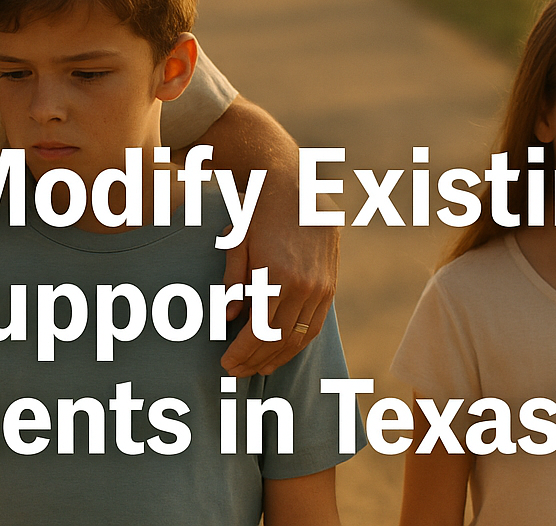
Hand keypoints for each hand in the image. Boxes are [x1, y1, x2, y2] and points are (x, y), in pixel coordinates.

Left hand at [188, 96, 340, 376]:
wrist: (294, 183)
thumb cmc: (257, 210)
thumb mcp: (237, 240)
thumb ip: (233, 279)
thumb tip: (227, 315)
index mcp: (278, 275)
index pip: (259, 331)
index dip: (242, 352)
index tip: (225, 363)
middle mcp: (304, 285)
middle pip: (280, 340)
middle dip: (256, 360)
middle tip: (235, 372)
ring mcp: (321, 287)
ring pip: (300, 337)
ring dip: (277, 357)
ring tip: (256, 368)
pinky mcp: (330, 285)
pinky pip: (315, 324)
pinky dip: (297, 343)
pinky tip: (281, 351)